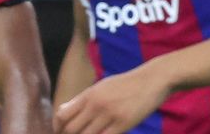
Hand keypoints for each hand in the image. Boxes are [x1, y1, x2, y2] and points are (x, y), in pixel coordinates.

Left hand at [54, 68, 169, 133]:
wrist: (151, 80)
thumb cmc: (125, 84)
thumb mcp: (100, 87)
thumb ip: (83, 99)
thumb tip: (64, 110)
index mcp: (88, 95)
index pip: (62, 114)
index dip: (57, 127)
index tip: (59, 132)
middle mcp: (95, 104)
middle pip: (71, 129)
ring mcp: (109, 114)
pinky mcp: (124, 123)